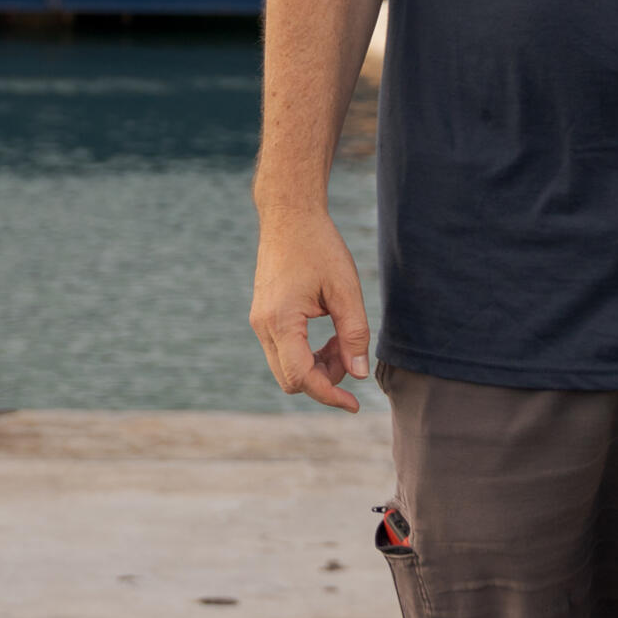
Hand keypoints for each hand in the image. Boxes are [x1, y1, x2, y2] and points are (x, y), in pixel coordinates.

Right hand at [249, 208, 371, 412]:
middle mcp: (262, 325)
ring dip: (316, 366)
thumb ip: (353, 334)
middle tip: (350, 356)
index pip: (302, 378)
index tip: (354, 404)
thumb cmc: (319, 245)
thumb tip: (358, 375)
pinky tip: (327, 332)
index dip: (330, 395)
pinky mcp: (263, 314)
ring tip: (341, 339)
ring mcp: (259, 320)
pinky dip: (306, 352)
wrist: (289, 213)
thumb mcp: (345, 289)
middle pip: (290, 379)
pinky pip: (282, 349)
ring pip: (286, 366)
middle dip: (324, 380)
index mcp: (281, 320)